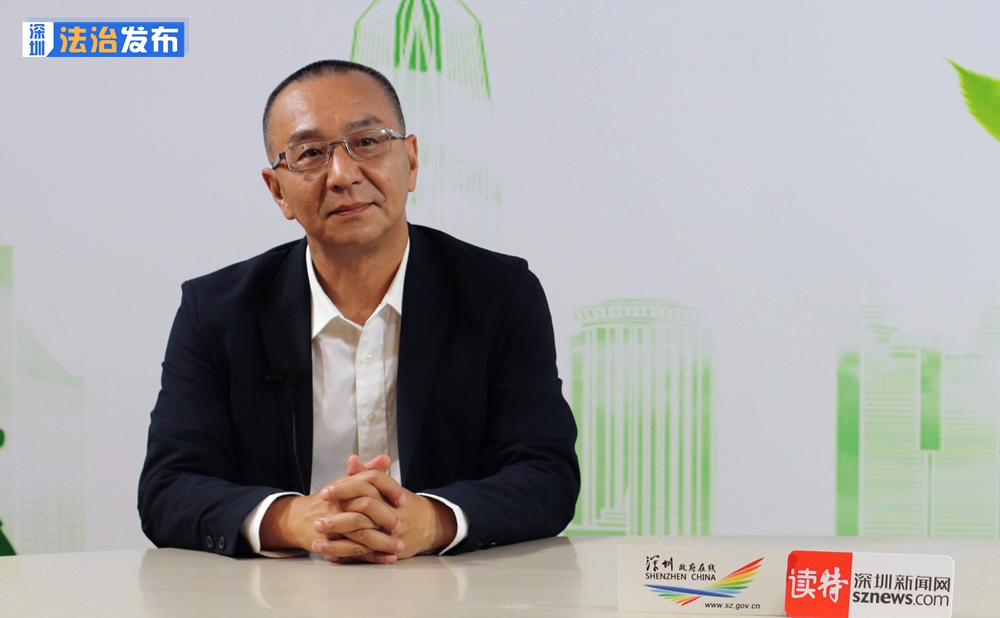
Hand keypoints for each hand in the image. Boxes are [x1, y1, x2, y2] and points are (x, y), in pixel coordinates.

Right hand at [258, 469, 405, 563]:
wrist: (298, 519)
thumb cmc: (329, 500)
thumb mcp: (346, 482)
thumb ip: (367, 471)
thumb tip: (385, 459)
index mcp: (346, 484)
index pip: (372, 479)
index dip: (390, 488)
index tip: (403, 500)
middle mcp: (339, 502)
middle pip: (368, 506)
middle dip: (388, 517)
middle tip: (401, 525)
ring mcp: (334, 523)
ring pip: (362, 532)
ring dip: (384, 542)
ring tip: (399, 546)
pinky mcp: (330, 543)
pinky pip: (354, 551)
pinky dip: (373, 557)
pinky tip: (387, 558)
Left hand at [314, 459, 456, 559]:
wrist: (429, 524)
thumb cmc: (401, 504)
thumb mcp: (386, 487)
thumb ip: (366, 474)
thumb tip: (352, 460)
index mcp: (388, 494)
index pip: (368, 485)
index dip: (345, 488)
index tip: (325, 493)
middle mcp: (391, 512)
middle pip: (364, 510)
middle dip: (338, 518)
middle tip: (316, 521)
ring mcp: (391, 532)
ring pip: (363, 536)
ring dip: (338, 541)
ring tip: (316, 541)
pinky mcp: (389, 549)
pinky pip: (365, 554)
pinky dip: (346, 554)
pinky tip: (329, 554)